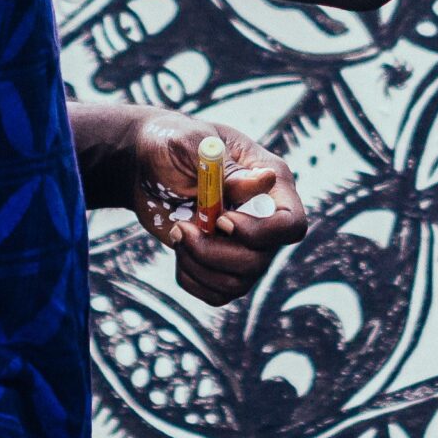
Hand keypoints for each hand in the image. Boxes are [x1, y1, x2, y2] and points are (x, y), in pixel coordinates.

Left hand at [129, 111, 308, 307]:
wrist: (146, 164)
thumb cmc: (173, 143)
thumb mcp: (192, 143)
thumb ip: (226, 166)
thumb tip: (265, 182)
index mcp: (270, 180)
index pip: (291, 223)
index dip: (262, 233)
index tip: (221, 220)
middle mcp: (264, 217)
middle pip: (260, 260)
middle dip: (215, 252)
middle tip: (183, 227)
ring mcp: (245, 244)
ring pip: (238, 282)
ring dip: (199, 265)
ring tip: (178, 233)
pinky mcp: (222, 263)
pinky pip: (217, 293)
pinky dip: (192, 278)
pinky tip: (178, 248)